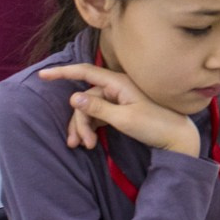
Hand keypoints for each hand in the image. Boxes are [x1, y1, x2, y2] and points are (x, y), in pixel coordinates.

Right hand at [35, 62, 200, 155]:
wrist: (177, 139)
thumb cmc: (155, 126)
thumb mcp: (124, 119)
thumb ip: (98, 108)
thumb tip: (73, 97)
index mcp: (119, 83)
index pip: (85, 72)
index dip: (62, 72)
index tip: (42, 74)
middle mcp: (117, 87)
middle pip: (85, 98)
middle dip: (78, 121)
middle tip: (79, 144)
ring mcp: (119, 98)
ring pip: (90, 108)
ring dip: (83, 127)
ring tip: (86, 146)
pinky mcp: (120, 109)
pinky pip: (98, 115)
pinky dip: (91, 127)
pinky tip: (90, 143)